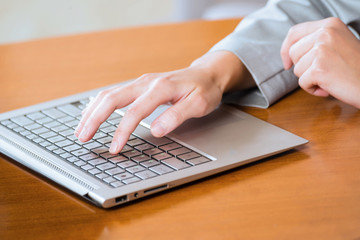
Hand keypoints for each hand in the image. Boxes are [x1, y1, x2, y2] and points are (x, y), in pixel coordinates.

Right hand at [75, 51, 252, 153]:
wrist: (206, 74)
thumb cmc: (204, 89)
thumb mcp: (199, 104)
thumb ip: (177, 116)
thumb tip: (156, 131)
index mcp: (160, 87)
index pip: (134, 112)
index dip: (122, 131)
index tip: (114, 149)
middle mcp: (146, 82)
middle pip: (112, 98)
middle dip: (95, 119)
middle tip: (82, 137)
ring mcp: (141, 82)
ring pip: (109, 94)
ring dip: (93, 111)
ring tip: (81, 128)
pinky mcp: (140, 84)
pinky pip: (114, 92)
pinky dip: (100, 104)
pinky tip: (92, 112)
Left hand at [281, 17, 359, 107]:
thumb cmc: (355, 68)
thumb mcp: (337, 44)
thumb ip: (317, 41)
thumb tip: (289, 51)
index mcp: (329, 25)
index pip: (294, 33)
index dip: (286, 49)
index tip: (287, 63)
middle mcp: (325, 33)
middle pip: (293, 52)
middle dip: (302, 67)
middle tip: (323, 72)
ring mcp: (321, 50)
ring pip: (296, 69)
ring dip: (309, 79)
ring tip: (330, 78)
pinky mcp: (319, 68)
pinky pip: (302, 83)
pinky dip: (313, 89)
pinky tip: (329, 87)